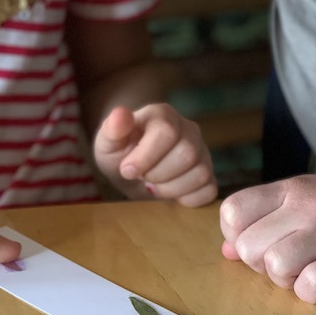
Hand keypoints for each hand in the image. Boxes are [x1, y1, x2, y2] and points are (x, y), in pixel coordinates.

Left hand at [94, 104, 217, 206]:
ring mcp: (202, 152)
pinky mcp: (208, 174)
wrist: (132, 171)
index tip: (127, 170)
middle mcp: (189, 130)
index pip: (167, 132)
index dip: (145, 157)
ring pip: (200, 173)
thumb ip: (112, 129)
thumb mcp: (107, 143)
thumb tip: (120, 115)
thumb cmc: (119, 154)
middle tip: (142, 177)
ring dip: (170, 189)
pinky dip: (187, 199)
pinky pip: (208, 190)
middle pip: (187, 154)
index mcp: (163, 115)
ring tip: (154, 185)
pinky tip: (170, 193)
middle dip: (158, 174)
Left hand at [219, 170, 315, 302]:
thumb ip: (269, 219)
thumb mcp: (313, 201)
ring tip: (311, 274)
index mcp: (293, 188)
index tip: (264, 246)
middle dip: (261, 266)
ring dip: (286, 281)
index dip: (238, 238)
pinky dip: (312, 293)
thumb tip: (225, 251)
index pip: (232, 212)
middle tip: (292, 264)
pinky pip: (309, 286)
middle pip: (248, 246)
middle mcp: (308, 205)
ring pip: (274, 265)